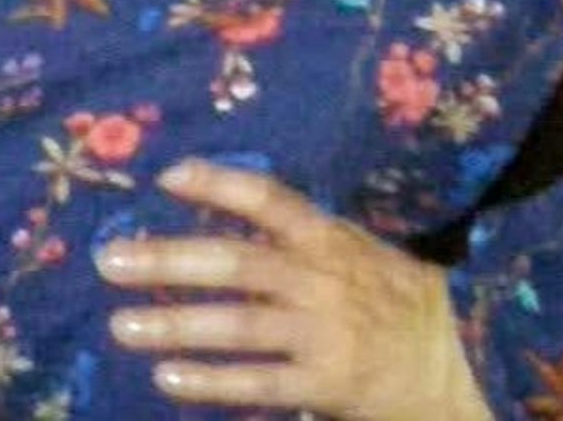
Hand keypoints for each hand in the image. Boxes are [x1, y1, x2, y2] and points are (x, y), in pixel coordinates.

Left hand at [96, 159, 495, 420]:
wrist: (455, 367)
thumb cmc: (395, 301)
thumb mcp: (357, 250)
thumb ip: (298, 233)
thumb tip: (220, 203)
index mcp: (329, 239)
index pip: (268, 200)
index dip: (217, 185)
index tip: (165, 178)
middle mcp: (322, 281)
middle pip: (235, 263)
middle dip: (166, 260)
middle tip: (107, 260)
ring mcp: (324, 335)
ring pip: (238, 327)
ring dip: (174, 325)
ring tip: (120, 324)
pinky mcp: (326, 384)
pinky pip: (258, 384)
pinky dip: (211, 381)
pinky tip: (167, 377)